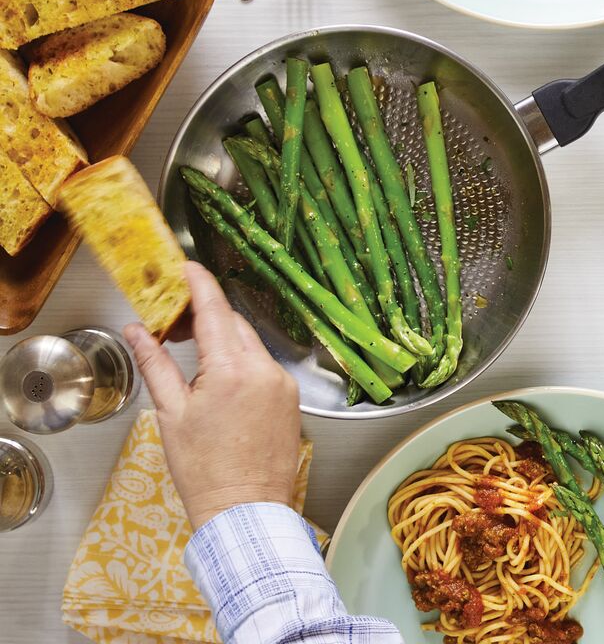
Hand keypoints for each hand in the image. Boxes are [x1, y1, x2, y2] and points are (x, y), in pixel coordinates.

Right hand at [125, 262, 300, 529]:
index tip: (185, 266)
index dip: (199, 283)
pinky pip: (263, 367)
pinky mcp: (291, 400)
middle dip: (205, 317)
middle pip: (234, 324)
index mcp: (233, 369)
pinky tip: (218, 381)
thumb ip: (155, 364)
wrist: (244, 510)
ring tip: (191, 357)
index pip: (215, 310)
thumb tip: (138, 332)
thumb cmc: (206, 470)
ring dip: (223, 341)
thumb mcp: (170, 412)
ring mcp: (283, 385)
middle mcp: (266, 371)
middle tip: (172, 323)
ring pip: (250, 345)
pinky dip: (241, 363)